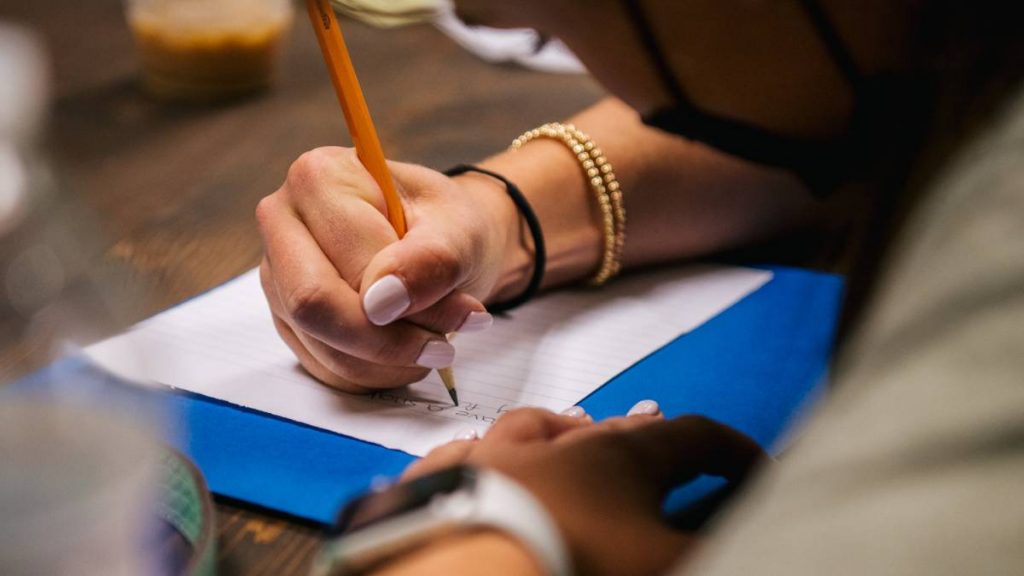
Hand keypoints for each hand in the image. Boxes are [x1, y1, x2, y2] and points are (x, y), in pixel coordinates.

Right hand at [256, 147, 521, 391]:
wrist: (444, 241)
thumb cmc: (449, 226)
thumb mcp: (461, 232)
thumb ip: (430, 259)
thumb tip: (383, 302)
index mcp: (318, 178)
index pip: (348, 267)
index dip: (408, 306)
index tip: (465, 314)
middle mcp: (283, 221)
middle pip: (314, 307)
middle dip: (388, 342)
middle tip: (444, 346)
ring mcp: (278, 273)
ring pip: (322, 346)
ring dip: (389, 362)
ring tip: (434, 341)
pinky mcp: (287, 315)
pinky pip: (324, 366)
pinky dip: (374, 371)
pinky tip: (407, 350)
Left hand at [400, 404, 766, 575]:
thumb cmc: (573, 564)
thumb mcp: (667, 564)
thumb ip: (710, 547)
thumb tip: (746, 544)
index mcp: (618, 457)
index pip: (693, 438)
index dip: (730, 451)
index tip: (753, 466)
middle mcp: (552, 445)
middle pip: (611, 430)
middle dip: (643, 433)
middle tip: (661, 430)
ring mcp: (490, 461)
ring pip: (530, 428)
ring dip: (560, 430)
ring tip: (573, 430)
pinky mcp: (437, 488)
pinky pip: (456, 455)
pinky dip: (474, 452)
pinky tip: (472, 450)